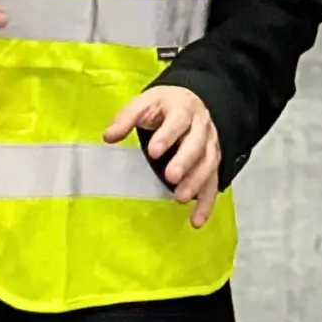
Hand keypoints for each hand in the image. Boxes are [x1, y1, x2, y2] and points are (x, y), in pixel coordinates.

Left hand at [103, 86, 220, 227]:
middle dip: (185, 160)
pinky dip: (206, 203)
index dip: (168, 135)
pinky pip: (212, 183)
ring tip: (180, 198)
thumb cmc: (164, 106)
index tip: (154, 151)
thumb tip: (109, 136)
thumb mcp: (144, 103)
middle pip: (197, 143)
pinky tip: (196, 220)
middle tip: (171, 176)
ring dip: (196, 182)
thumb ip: (126, 118)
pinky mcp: (212, 163)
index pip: (178, 120)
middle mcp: (200, 126)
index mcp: (183, 108)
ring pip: (208, 163)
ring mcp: (210, 145)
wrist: (191, 101)